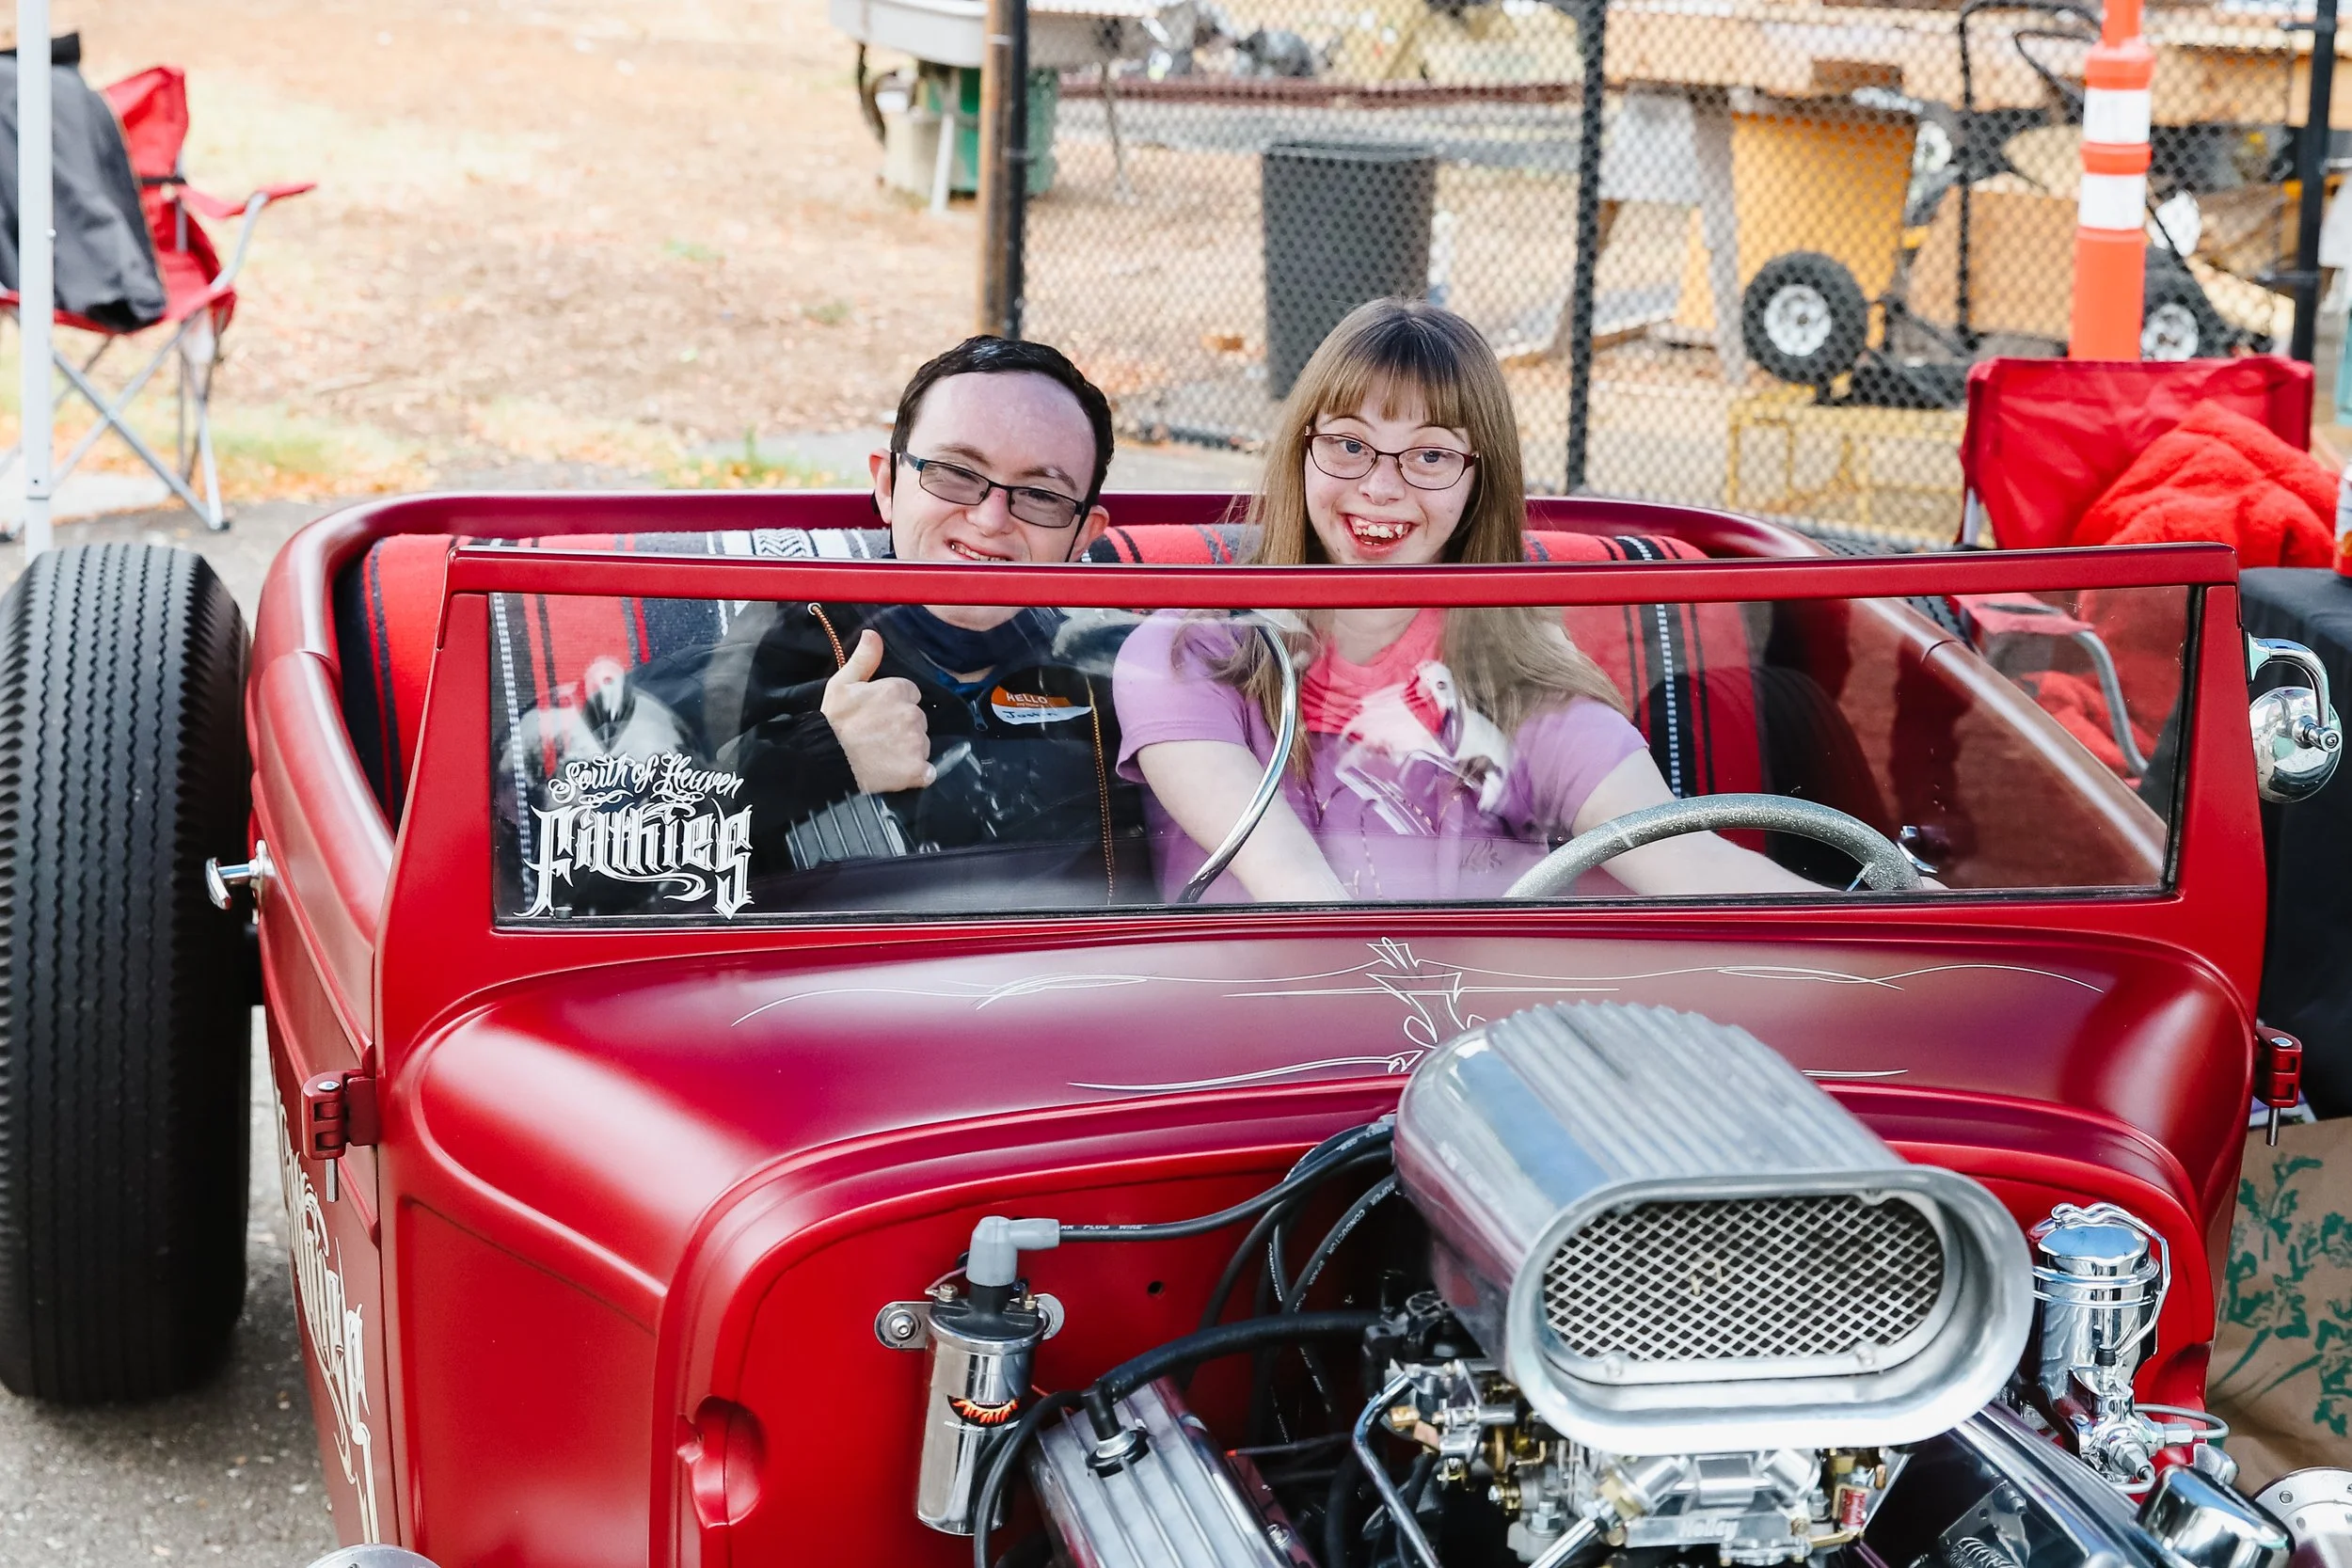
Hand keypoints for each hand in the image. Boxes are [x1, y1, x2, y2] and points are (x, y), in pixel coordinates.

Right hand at [821, 630, 934, 792]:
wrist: (826, 761)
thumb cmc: (832, 722)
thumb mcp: (841, 684)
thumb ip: (864, 659)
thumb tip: (873, 634)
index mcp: (897, 691)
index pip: (910, 694)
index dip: (894, 704)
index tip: (878, 714)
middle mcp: (912, 715)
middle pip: (917, 719)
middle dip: (903, 725)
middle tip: (878, 735)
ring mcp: (917, 743)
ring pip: (922, 744)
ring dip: (908, 749)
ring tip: (882, 754)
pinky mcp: (917, 770)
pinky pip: (927, 771)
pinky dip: (917, 773)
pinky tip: (897, 771)